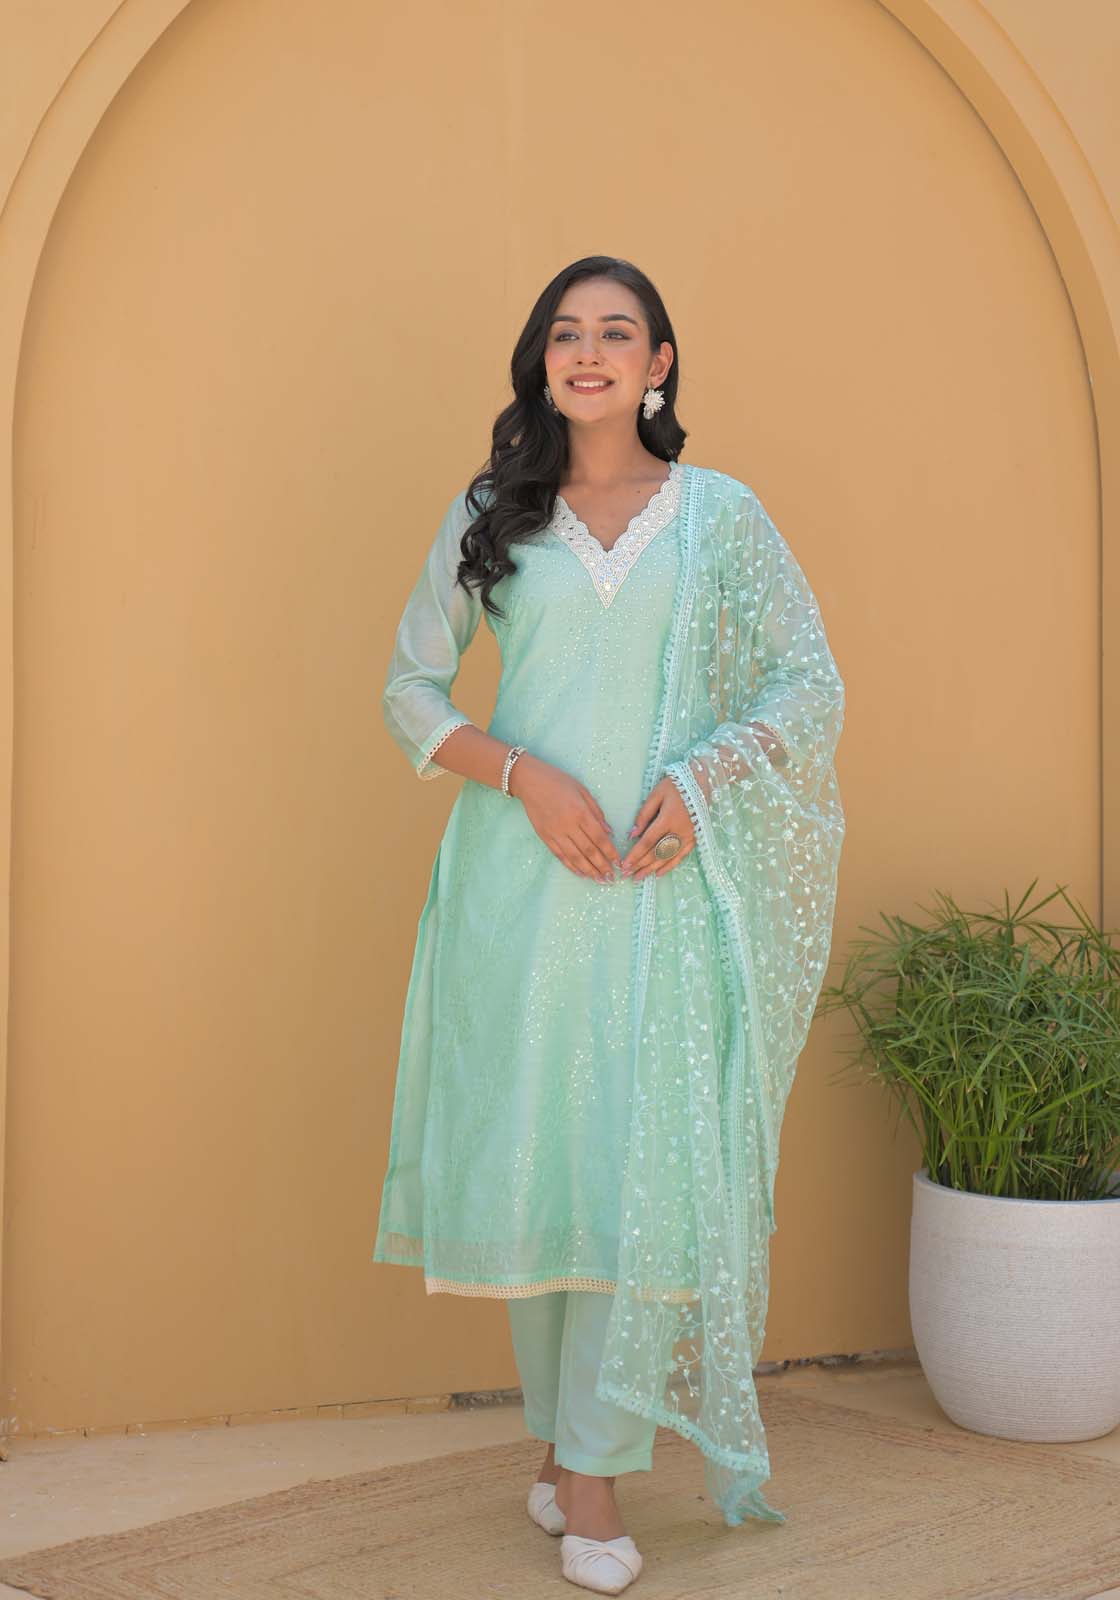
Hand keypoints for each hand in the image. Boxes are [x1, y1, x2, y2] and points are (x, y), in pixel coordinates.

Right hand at [508, 753, 621, 883]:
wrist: (529, 781)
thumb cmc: (558, 781)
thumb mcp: (582, 790)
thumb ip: (597, 812)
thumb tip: (609, 831)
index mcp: (580, 812)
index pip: (599, 837)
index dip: (610, 852)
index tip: (618, 862)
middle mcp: (568, 825)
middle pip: (588, 850)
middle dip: (602, 866)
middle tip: (611, 878)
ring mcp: (555, 832)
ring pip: (574, 856)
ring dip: (588, 870)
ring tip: (599, 880)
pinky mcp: (544, 836)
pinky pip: (560, 855)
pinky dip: (571, 866)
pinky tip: (580, 873)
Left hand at [618, 777, 695, 881]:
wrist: (702, 782)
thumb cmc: (675, 786)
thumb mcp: (656, 795)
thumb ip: (644, 815)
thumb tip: (632, 835)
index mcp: (667, 819)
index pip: (648, 842)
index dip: (635, 855)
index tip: (624, 864)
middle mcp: (679, 831)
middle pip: (656, 853)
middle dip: (640, 865)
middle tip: (626, 874)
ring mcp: (688, 836)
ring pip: (667, 858)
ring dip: (652, 869)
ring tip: (639, 877)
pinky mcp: (694, 838)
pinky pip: (681, 856)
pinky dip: (670, 866)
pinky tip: (659, 874)